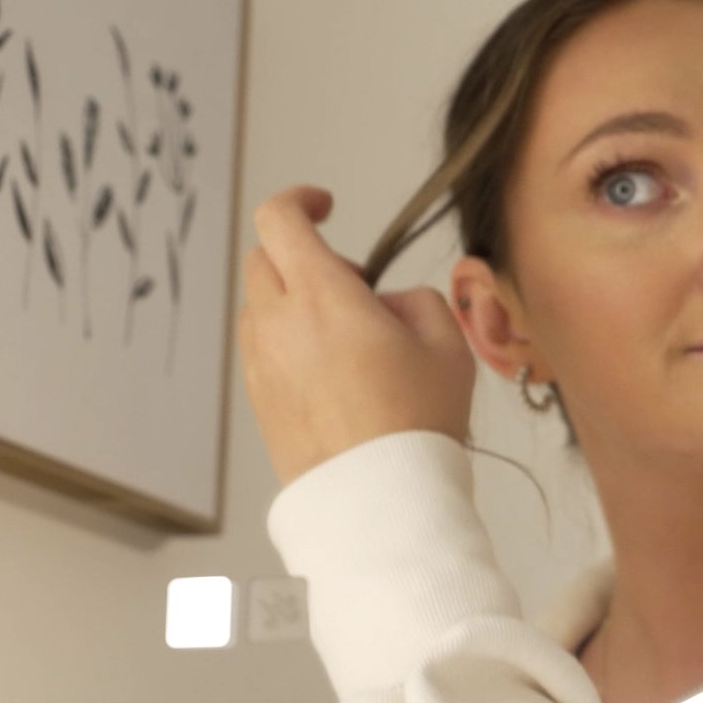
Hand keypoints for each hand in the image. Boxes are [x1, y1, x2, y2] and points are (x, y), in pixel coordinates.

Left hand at [237, 184, 475, 485]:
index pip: (278, 218)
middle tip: (353, 287)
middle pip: (263, 258)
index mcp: (320, 296)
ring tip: (348, 340)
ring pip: (259, 305)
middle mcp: (277, 324)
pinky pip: (262, 350)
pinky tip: (333, 375)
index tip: (326, 206)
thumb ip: (414, 299)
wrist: (378, 503)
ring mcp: (260, 365)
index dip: (300, 200)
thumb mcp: (445, 343)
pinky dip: (287, 343)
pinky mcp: (257, 401)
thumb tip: (383, 303)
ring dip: (292, 302)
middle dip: (303, 256)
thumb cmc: (416, 424)